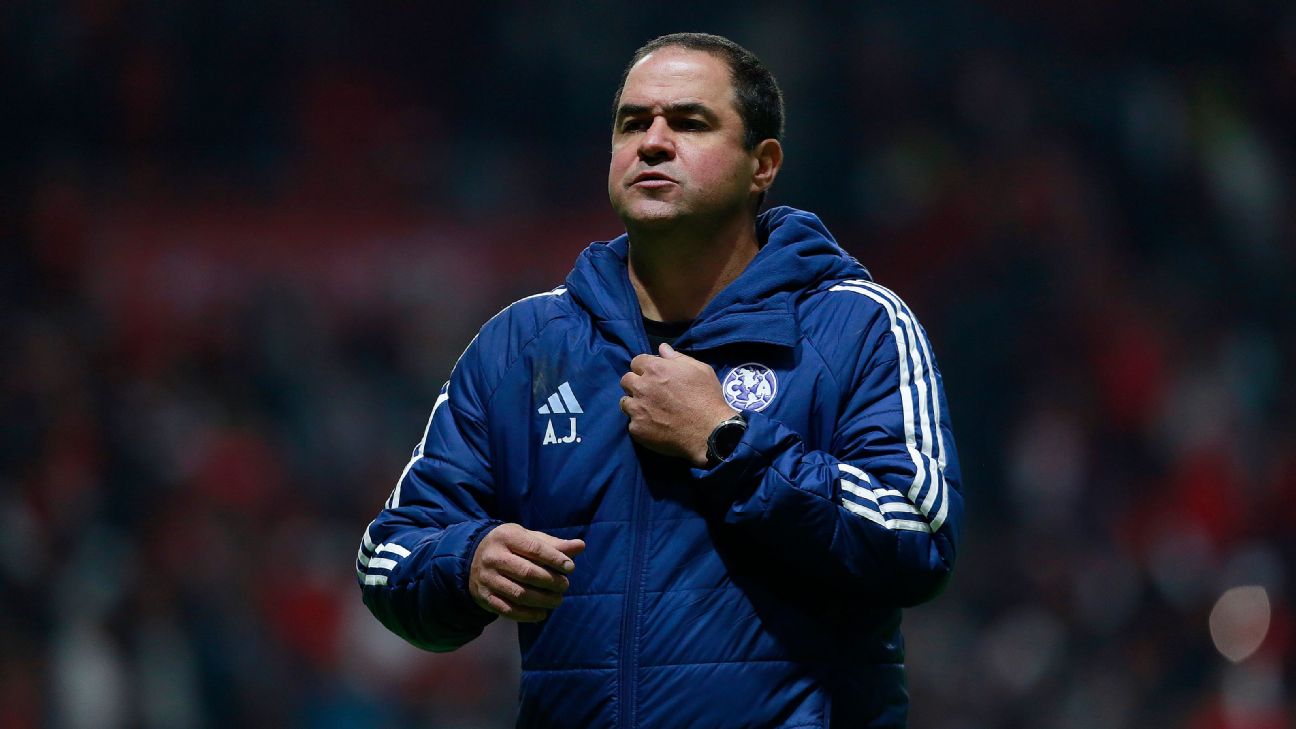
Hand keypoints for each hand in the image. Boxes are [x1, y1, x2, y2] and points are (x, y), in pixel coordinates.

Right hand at [469, 523, 585, 622]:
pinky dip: (527, 615)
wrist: (473, 557)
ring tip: (557, 600)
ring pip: (518, 594)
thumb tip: (580, 546)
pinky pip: (507, 610)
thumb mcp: (528, 538)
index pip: (535, 549)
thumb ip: (554, 544)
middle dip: (551, 581)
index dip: (555, 559)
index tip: (571, 567)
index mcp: (506, 537)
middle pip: (527, 573)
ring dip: (542, 600)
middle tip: (565, 586)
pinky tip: (541, 613)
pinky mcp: (484, 597)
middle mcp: (493, 557)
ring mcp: (487, 578)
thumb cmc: (511, 546)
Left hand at [619, 343, 737, 466]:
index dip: (645, 368)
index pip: (636, 361)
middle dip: (636, 384)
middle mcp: (642, 387)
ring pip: (624, 402)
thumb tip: (662, 348)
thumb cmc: (707, 397)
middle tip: (649, 393)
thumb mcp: (700, 370)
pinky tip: (654, 427)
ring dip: (635, 404)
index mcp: (655, 369)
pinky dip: (641, 424)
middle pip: (626, 380)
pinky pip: (631, 423)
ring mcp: (637, 409)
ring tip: (649, 411)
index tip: (653, 375)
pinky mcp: (637, 429)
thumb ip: (677, 357)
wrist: (709, 431)